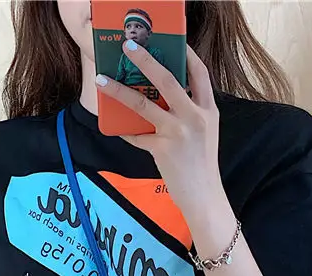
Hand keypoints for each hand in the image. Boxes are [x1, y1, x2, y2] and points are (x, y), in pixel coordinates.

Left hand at [96, 43, 224, 225]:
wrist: (204, 197)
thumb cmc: (202, 166)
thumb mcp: (205, 133)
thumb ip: (191, 113)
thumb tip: (164, 97)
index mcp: (209, 110)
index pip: (199, 73)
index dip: (186, 54)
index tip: (172, 41)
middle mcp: (194, 117)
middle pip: (167, 79)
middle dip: (145, 60)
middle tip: (128, 46)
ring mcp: (177, 132)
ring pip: (143, 104)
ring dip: (119, 90)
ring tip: (102, 80)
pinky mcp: (162, 149)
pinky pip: (137, 136)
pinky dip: (126, 132)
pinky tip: (117, 129)